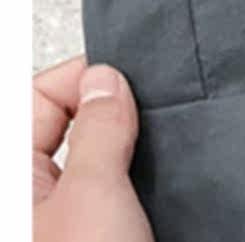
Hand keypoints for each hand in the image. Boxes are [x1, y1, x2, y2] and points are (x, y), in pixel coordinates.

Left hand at [34, 59, 153, 241]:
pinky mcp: (105, 239)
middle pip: (71, 128)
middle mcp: (36, 204)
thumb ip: (99, 127)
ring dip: (136, 156)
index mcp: (14, 183)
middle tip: (146, 120)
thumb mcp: (93, 191)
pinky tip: (170, 191)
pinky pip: (123, 196)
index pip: (38, 98)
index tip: (125, 82)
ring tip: (163, 160)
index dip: (82, 78)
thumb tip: (106, 80)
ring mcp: (69, 226)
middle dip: (115, 117)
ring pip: (104, 165)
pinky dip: (147, 186)